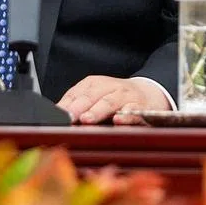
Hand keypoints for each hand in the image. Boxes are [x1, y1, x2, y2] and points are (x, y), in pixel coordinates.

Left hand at [57, 76, 171, 124]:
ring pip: (109, 102)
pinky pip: (133, 112)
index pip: (76, 93)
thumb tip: (56, 116)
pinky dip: (126, 116)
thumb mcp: (95, 96)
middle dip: (78, 107)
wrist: (148, 93)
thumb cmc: (116, 97)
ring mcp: (125, 96)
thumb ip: (76, 104)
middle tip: (69, 117)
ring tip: (87, 119)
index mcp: (93, 84)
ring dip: (97, 111)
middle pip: (90, 96)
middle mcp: (109, 87)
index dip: (65, 105)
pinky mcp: (141, 107)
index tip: (57, 116)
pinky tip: (118, 120)